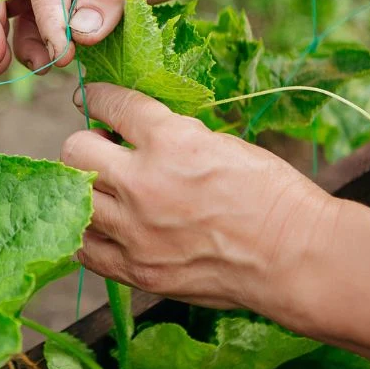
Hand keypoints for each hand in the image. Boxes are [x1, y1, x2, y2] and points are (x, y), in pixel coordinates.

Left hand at [61, 83, 332, 313]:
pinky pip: (84, 248)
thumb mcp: (221, 143)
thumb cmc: (271, 195)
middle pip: (75, 150)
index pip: (112, 105)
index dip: (99, 98)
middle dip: (86, 143)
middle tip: (105, 150)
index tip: (94, 99)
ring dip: (86, 187)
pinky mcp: (136, 270)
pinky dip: (89, 232)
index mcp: (171, 141)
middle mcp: (144, 184)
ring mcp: (136, 232)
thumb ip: (171, 137)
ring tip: (107, 189)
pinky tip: (105, 225)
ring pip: (75, 198)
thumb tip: (134, 132)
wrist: (294, 257)